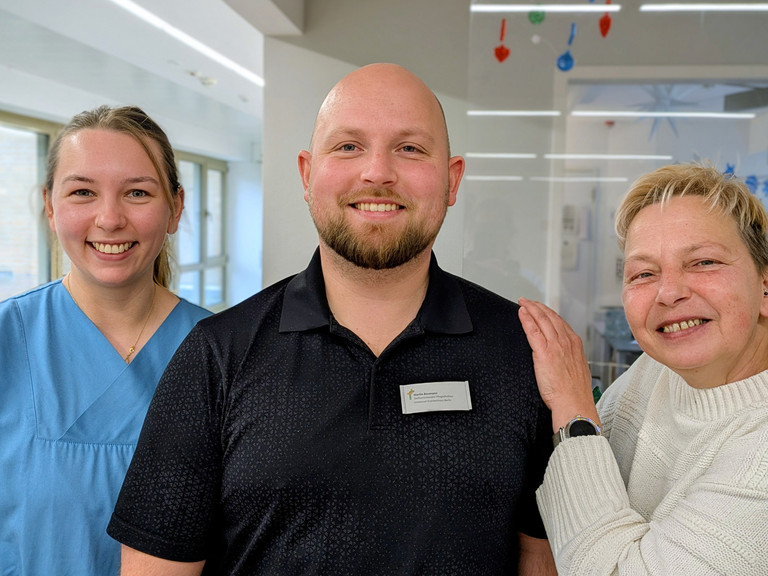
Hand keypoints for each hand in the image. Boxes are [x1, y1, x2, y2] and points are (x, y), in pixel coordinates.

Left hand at [518, 298, 598, 431]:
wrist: (574, 404)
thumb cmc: (575, 393)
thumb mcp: (577, 370)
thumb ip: (569, 359)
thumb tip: (561, 358)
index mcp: (575, 345)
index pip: (560, 322)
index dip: (549, 313)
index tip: (541, 309)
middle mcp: (567, 342)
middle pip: (550, 317)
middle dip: (538, 306)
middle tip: (528, 301)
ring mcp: (556, 346)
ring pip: (541, 320)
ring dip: (531, 308)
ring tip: (522, 303)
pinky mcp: (544, 353)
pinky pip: (533, 330)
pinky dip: (526, 319)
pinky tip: (521, 313)